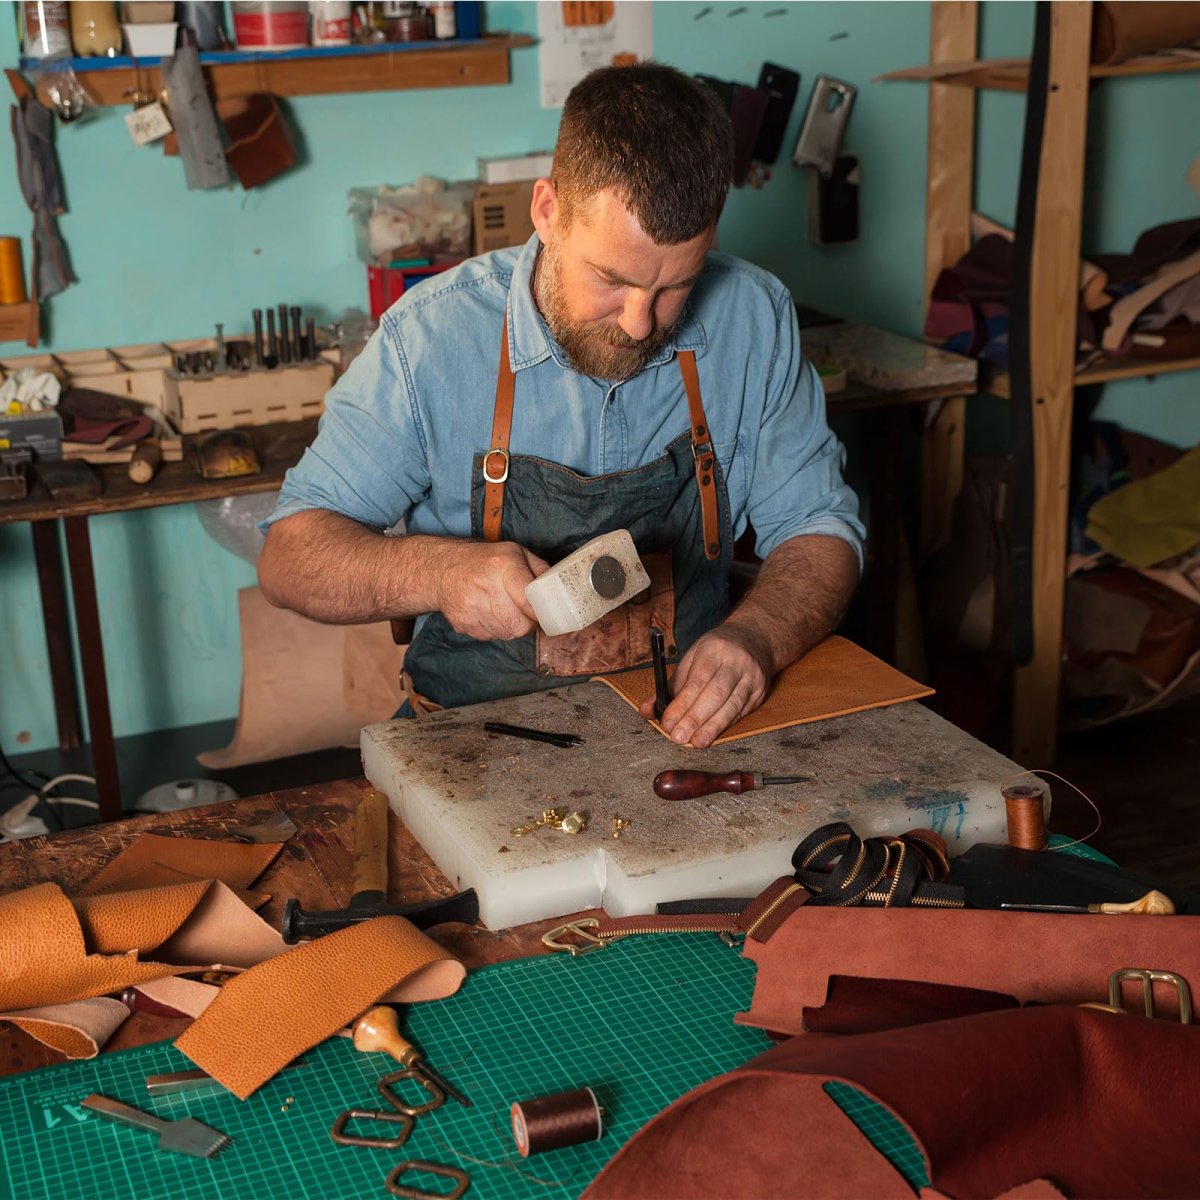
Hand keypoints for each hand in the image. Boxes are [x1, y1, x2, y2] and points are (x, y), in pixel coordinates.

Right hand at [438, 542, 548, 640]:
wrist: (442, 569)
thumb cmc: (484, 560)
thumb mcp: (515, 552)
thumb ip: (540, 569)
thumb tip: (560, 589)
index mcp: (502, 566)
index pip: (529, 602)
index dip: (539, 612)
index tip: (542, 611)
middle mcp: (485, 587)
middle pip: (519, 626)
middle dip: (527, 624)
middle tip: (525, 614)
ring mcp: (471, 607)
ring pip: (506, 635)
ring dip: (510, 627)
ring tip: (505, 610)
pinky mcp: (462, 623)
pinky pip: (490, 637)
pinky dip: (494, 630)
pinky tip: (488, 613)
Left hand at [639, 622, 772, 747]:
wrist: (755, 639)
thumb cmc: (716, 651)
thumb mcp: (691, 658)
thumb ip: (670, 686)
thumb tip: (647, 710)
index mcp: (714, 649)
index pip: (697, 680)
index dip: (682, 704)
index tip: (668, 723)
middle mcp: (736, 661)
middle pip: (715, 694)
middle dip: (695, 719)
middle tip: (678, 737)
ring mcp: (752, 677)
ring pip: (732, 706)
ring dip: (712, 727)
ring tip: (696, 742)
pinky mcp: (760, 692)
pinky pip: (741, 712)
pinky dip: (725, 725)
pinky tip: (713, 734)